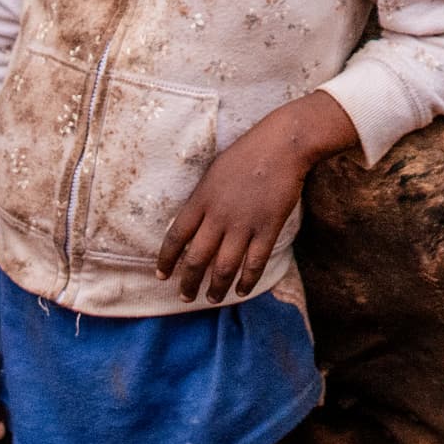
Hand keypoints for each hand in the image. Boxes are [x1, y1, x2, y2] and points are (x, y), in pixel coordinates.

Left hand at [155, 91, 358, 304]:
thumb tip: (192, 224)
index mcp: (201, 199)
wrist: (281, 145)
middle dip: (189, 283)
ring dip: (216, 288)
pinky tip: (241, 290)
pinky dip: (247, 281)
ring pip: (224, 267)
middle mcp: (219, 216)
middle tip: (186, 297)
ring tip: (212, 298)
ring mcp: (244, 224)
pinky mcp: (268, 228)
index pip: (176, 237)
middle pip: (197, 259)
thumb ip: (202, 200)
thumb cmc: (246, 153)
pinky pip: (254, 263)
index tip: (162, 275)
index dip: (166, 260)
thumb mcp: (213, 173)